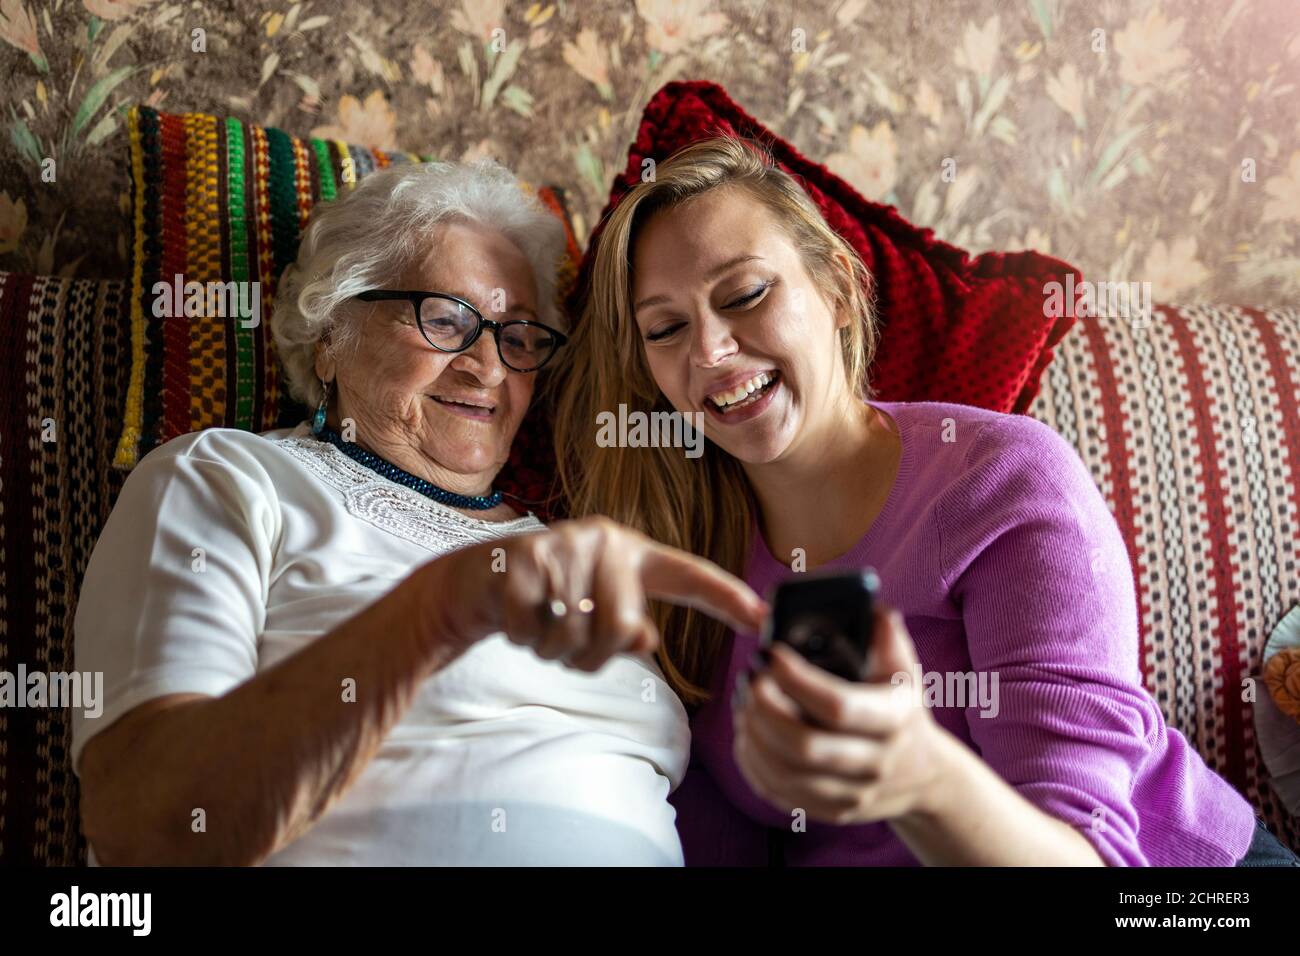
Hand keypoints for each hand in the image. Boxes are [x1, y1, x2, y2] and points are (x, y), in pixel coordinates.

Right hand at [429, 516, 767, 671]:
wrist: (476, 582)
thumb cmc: (549, 601)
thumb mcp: (595, 615)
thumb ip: (628, 629)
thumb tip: (645, 639)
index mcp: (632, 552)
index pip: (688, 575)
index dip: (726, 598)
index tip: (760, 619)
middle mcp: (603, 540)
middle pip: (622, 629)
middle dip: (592, 656)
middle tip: (569, 645)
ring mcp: (562, 546)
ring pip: (574, 637)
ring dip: (553, 650)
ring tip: (542, 623)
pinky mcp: (522, 561)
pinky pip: (534, 632)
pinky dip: (523, 639)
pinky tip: (516, 616)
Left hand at [733, 604, 952, 825]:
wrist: (922, 773)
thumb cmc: (901, 709)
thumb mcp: (904, 670)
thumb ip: (885, 636)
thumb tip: (869, 606)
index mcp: (894, 718)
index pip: (836, 704)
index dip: (796, 679)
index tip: (771, 654)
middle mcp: (877, 760)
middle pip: (804, 745)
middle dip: (764, 711)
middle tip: (749, 682)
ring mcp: (855, 793)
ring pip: (786, 774)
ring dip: (753, 737)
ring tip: (743, 707)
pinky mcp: (832, 812)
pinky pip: (781, 794)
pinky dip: (754, 765)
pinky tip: (748, 737)